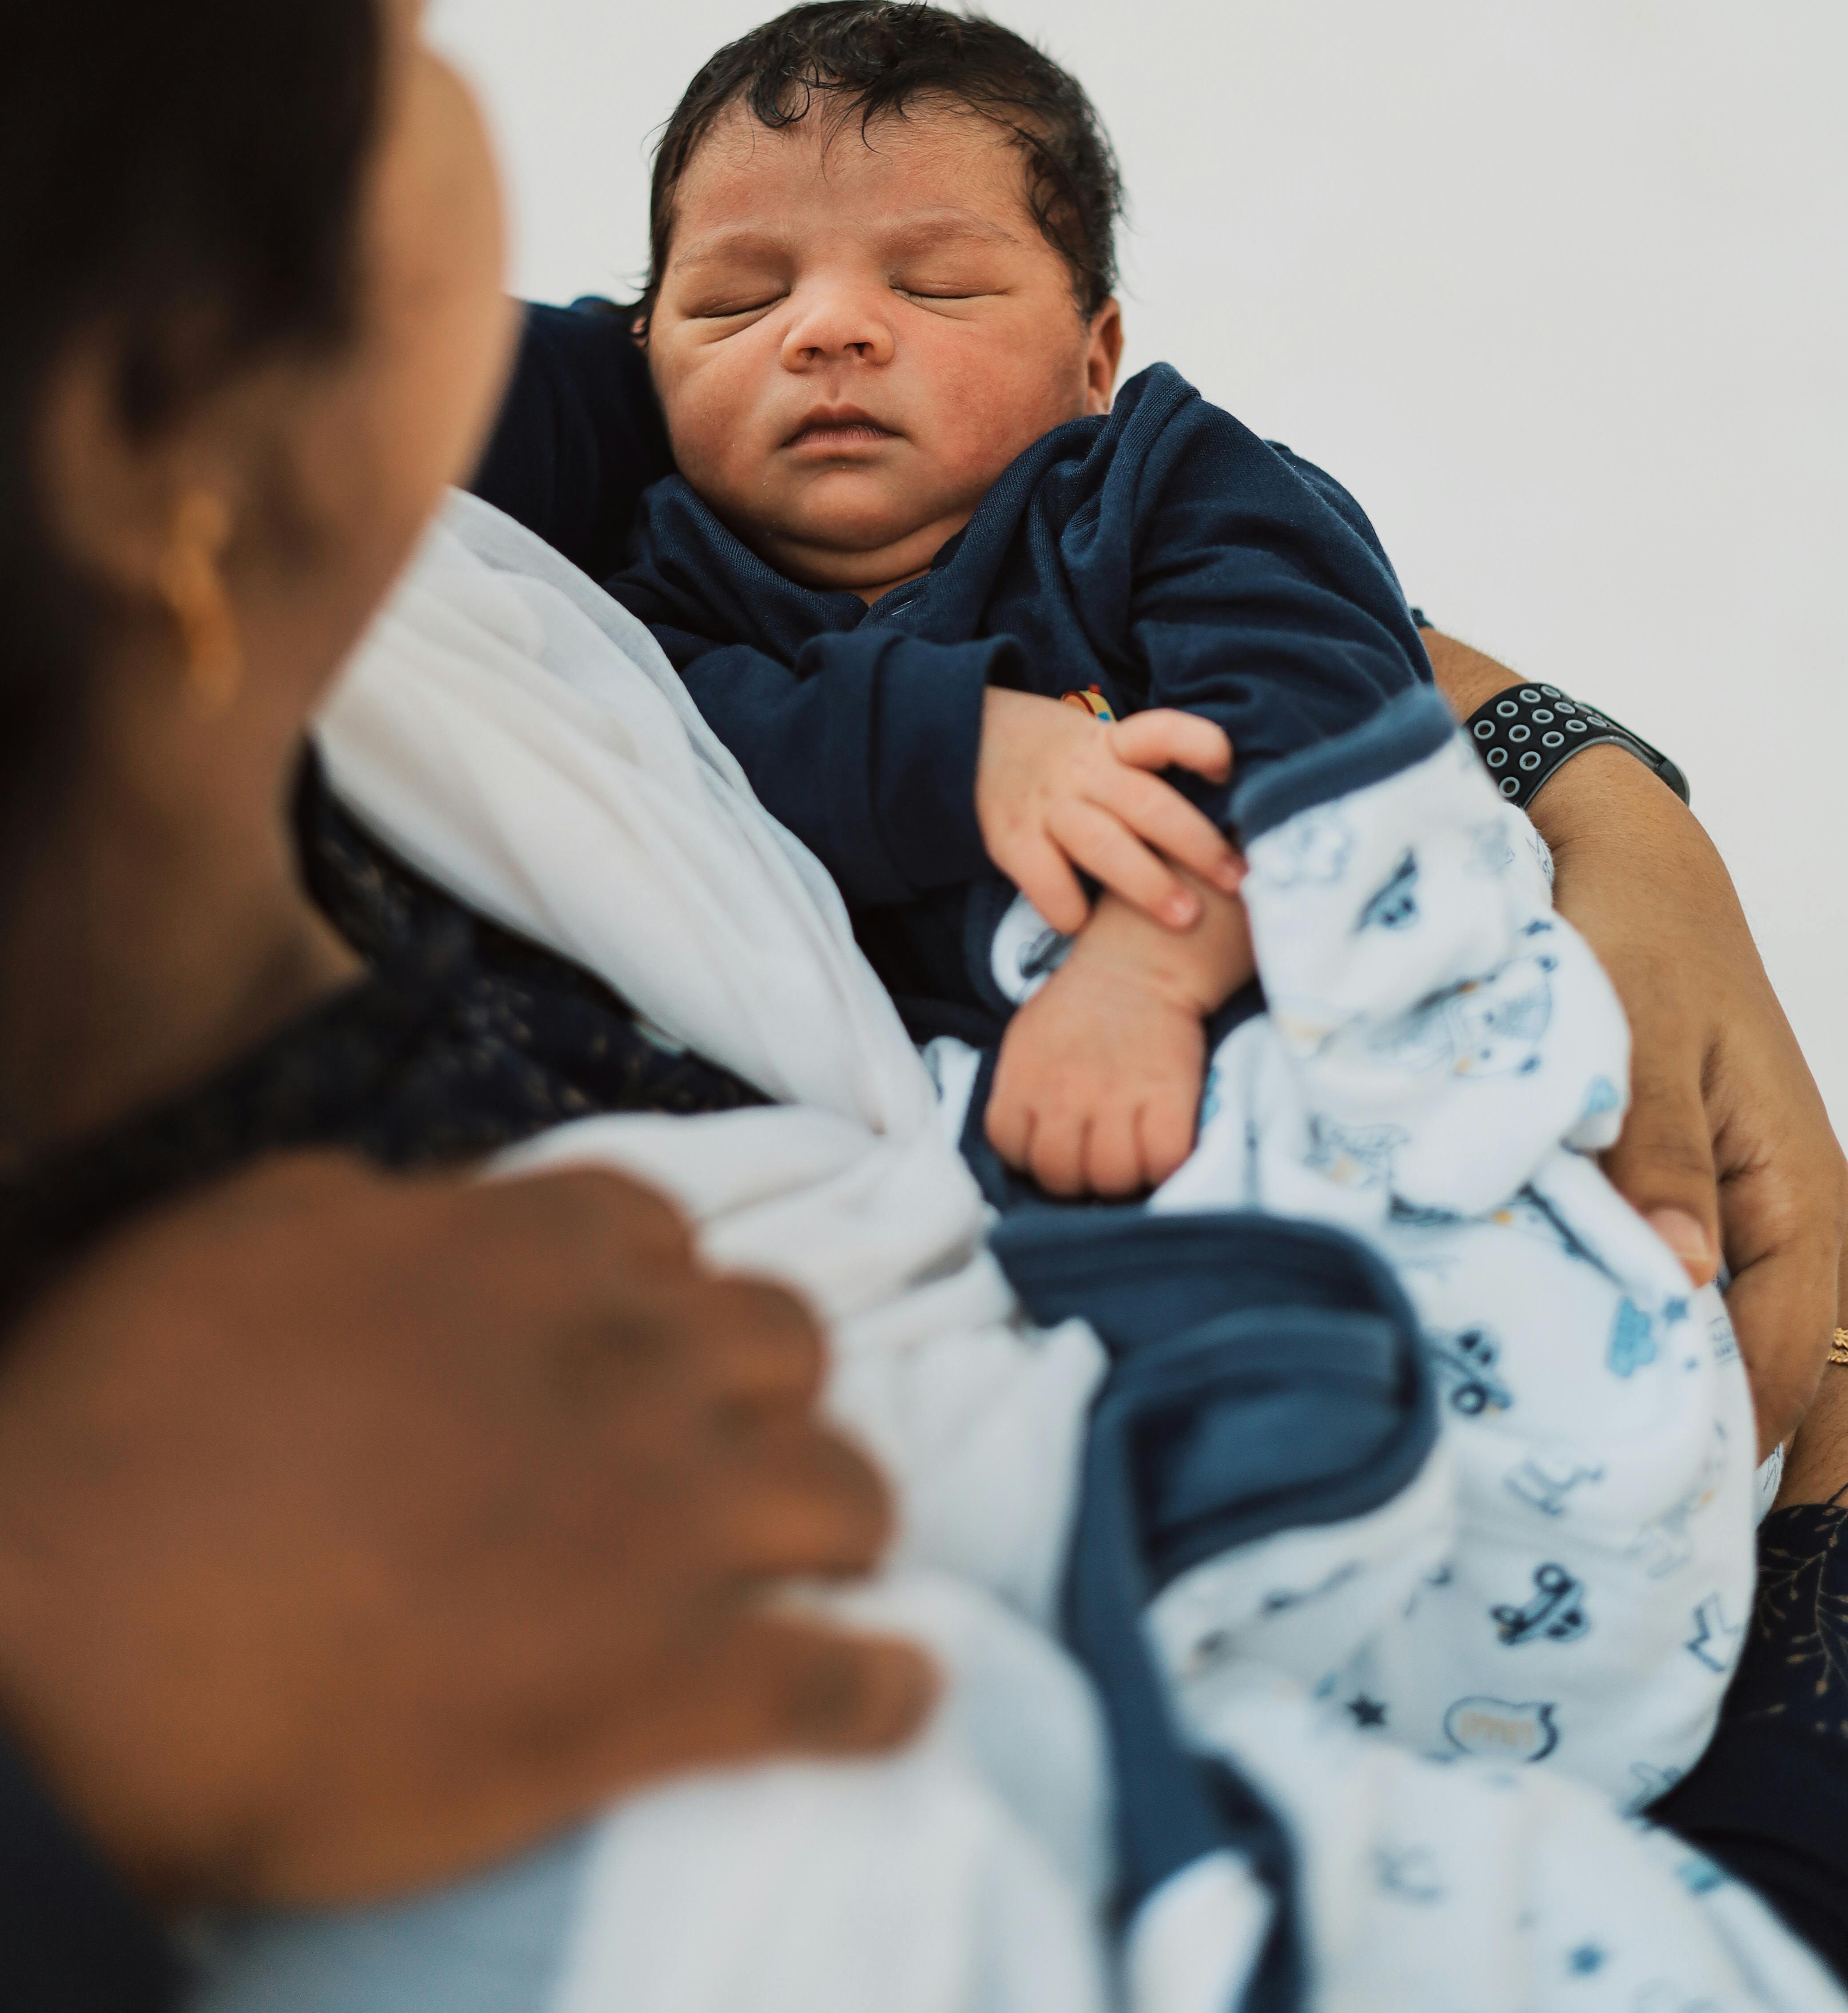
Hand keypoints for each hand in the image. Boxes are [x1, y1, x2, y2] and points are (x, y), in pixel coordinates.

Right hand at [0, 1155, 931, 1907]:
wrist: (84, 1643)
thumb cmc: (121, 1437)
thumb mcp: (237, 1244)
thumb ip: (368, 1219)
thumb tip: (425, 1218)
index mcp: (520, 1254)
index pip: (660, 1227)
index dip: (654, 1284)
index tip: (636, 1335)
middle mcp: (624, 1366)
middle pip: (784, 1337)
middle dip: (769, 1384)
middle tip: (726, 1441)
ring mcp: (662, 1526)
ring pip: (848, 1488)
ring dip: (843, 1518)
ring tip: (823, 1560)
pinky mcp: (665, 1689)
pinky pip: (838, 1684)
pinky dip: (884, 1691)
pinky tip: (900, 1693)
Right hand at [976, 688, 1242, 935]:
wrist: (963, 738)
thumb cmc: (1058, 756)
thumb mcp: (1100, 743)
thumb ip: (1147, 770)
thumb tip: (1227, 814)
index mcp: (1111, 742)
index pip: (1162, 732)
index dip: (1200, 746)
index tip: (1227, 771)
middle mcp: (1081, 771)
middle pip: (1148, 803)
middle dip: (1196, 845)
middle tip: (1236, 880)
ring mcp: (1045, 805)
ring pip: (1104, 845)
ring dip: (1148, 884)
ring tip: (1186, 919)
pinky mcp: (1009, 839)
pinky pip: (1045, 880)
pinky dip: (1069, 908)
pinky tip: (1087, 927)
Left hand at [987, 879, 1252, 1193]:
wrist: (1140, 961)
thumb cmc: (1081, 1005)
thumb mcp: (1028, 1039)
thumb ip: (1021, 1091)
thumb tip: (1028, 1150)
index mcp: (1023, 1077)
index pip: (1011, 1150)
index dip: (1032, 1159)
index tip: (1057, 1149)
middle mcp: (1063, 1093)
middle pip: (1060, 1176)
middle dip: (1078, 1180)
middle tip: (1097, 1161)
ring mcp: (1115, 1097)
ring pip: (1111, 1178)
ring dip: (1122, 1180)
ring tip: (1131, 1157)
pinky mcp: (1167, 1096)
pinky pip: (1163, 1162)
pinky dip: (1165, 1167)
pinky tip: (1162, 1149)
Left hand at [1421, 625, 1847, 1456]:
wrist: (1623, 861)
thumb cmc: (1633, 934)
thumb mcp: (1634, 1028)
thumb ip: (1654, 1149)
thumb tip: (1681, 1275)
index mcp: (1800, 1196)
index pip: (1789, 1368)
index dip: (1732, 1451)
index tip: (1654, 1522)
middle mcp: (1801, 1227)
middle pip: (1811, 1398)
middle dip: (1750, 1481)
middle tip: (1656, 1566)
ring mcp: (1759, 1228)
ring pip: (1774, 1373)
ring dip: (1718, 1442)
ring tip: (1640, 1537)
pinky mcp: (1709, 1214)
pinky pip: (1723, 1324)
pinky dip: (1690, 1381)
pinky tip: (1624, 1428)